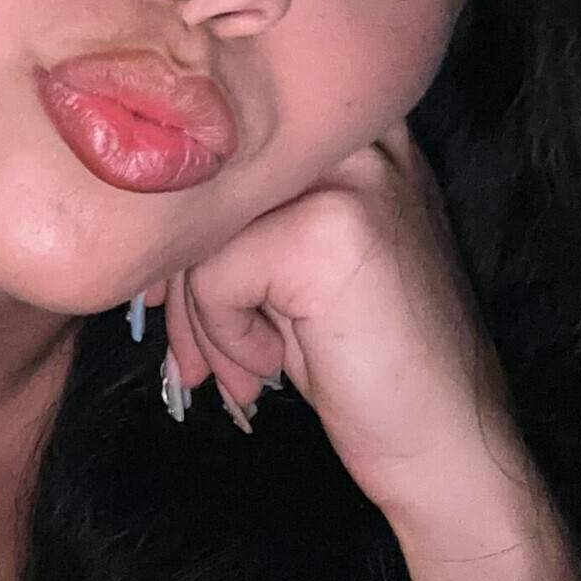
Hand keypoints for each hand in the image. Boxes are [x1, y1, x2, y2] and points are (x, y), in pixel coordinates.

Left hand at [147, 119, 520, 524]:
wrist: (445, 449)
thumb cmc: (363, 361)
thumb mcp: (297, 268)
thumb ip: (237, 219)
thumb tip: (134, 215)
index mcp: (354, 130)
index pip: (225, 146)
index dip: (187, 221)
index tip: (175, 292)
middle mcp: (360, 135)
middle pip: (210, 181)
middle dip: (182, 276)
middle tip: (194, 352)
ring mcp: (351, 176)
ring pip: (204, 229)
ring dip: (200, 317)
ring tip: (243, 367)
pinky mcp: (329, 227)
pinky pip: (216, 273)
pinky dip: (223, 333)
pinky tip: (271, 366)